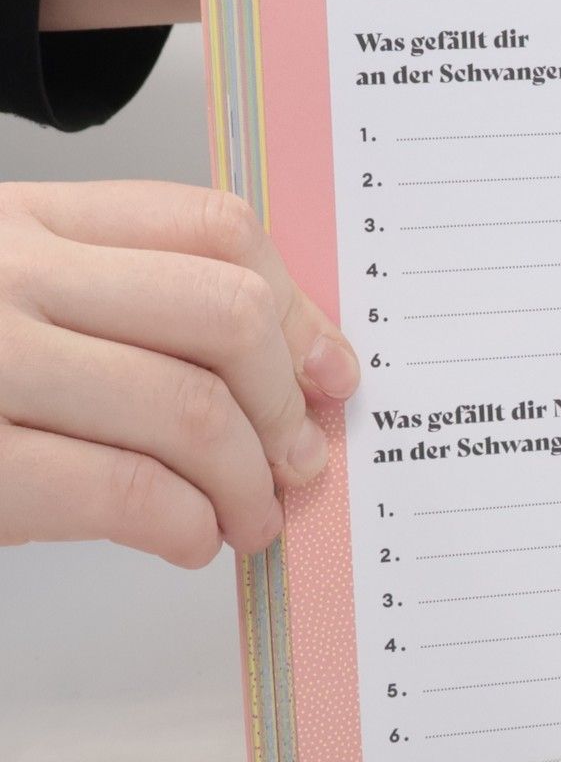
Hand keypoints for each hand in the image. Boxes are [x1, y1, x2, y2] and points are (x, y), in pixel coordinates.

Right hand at [0, 181, 358, 566]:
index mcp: (25, 219)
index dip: (296, 307)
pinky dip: (186, 528)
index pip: (210, 225)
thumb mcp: (12, 297)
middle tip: (296, 461)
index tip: (328, 371)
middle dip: (284, 404)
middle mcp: (5, 273)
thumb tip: (294, 368)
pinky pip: (126, 492)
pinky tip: (189, 542)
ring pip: (188, 410)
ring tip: (250, 519)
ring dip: (248, 483)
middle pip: (223, 315)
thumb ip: (121, 302)